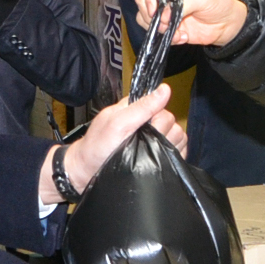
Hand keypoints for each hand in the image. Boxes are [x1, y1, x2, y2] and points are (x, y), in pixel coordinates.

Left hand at [44, 85, 187, 203]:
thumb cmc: (96, 148)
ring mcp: (153, 141)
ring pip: (178, 138)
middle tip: (141, 146)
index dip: (158, 120)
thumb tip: (165, 89)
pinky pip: (178, 153)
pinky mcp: (158, 157)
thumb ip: (141, 107)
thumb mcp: (116, 123)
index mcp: (136, 109)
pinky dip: (174, 159)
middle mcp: (147, 124)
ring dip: (166, 149)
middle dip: (161, 137)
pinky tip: (161, 164)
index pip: (163, 108)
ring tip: (147, 157)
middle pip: (172, 124)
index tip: (146, 131)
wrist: (86, 174)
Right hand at [134, 0, 246, 46]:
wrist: (226, 23)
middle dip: (151, 14)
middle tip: (167, 24)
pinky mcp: (165, 23)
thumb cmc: (218, 3)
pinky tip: (182, 37)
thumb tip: (163, 17)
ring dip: (158, 28)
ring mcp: (164, 8)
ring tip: (179, 33)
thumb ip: (181, 5)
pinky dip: (165, 37)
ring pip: (143, 16)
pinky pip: (154, 31)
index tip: (155, 12)